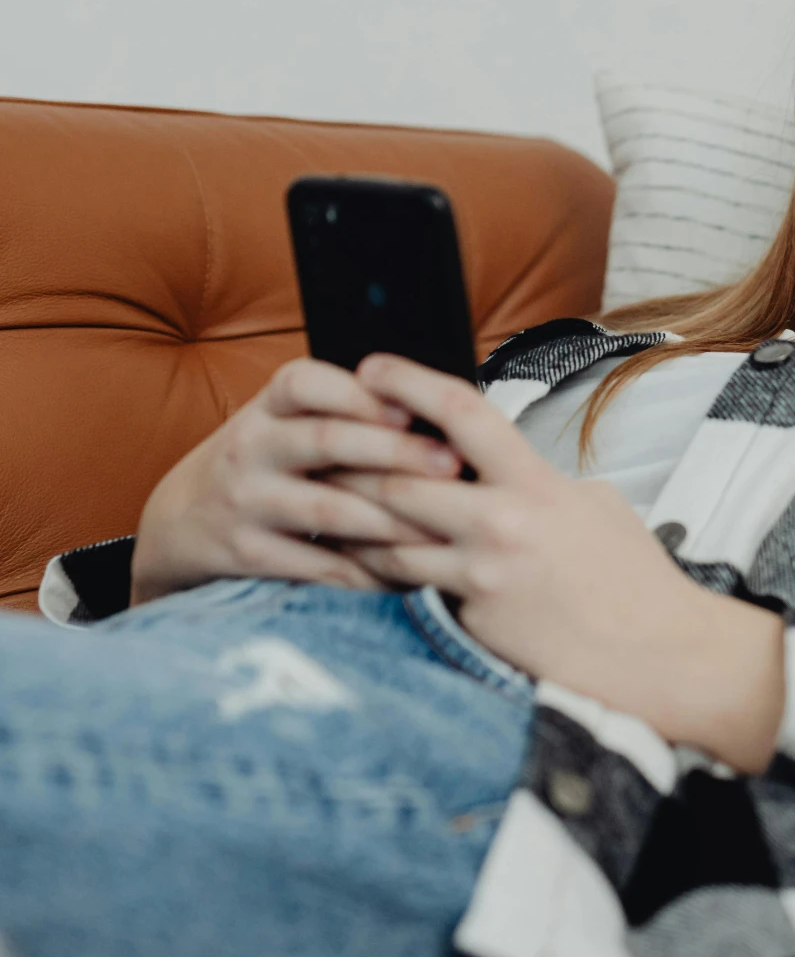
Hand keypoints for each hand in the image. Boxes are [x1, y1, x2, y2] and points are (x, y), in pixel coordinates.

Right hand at [130, 356, 462, 604]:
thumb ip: (341, 414)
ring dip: (391, 518)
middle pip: (327, 441)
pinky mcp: (247, 553)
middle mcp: (252, 446)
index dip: (357, 393)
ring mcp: (246, 501)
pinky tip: (406, 573)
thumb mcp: (282, 425)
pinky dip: (366, 572)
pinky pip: (316, 564)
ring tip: (442, 526)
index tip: (410, 408)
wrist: (180, 522)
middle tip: (452, 464)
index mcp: (269, 407)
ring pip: (327, 508)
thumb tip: (436, 414)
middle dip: (396, 452)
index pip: (304, 382)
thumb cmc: (263, 465)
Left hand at [346, 354, 785, 772]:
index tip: (372, 368)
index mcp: (535, 483)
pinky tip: (360, 564)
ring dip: (355, 522)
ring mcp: (481, 577)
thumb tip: (501, 463)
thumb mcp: (595, 504)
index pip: (459, 411)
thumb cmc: (633, 579)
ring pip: (388, 540)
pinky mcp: (469, 622)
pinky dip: (382, 574)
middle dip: (354, 460)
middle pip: (397, 478)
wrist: (655, 654)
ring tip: (328, 504)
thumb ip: (540, 479)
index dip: (405, 382)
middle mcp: (501, 524)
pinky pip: (409, 590)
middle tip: (324, 444)